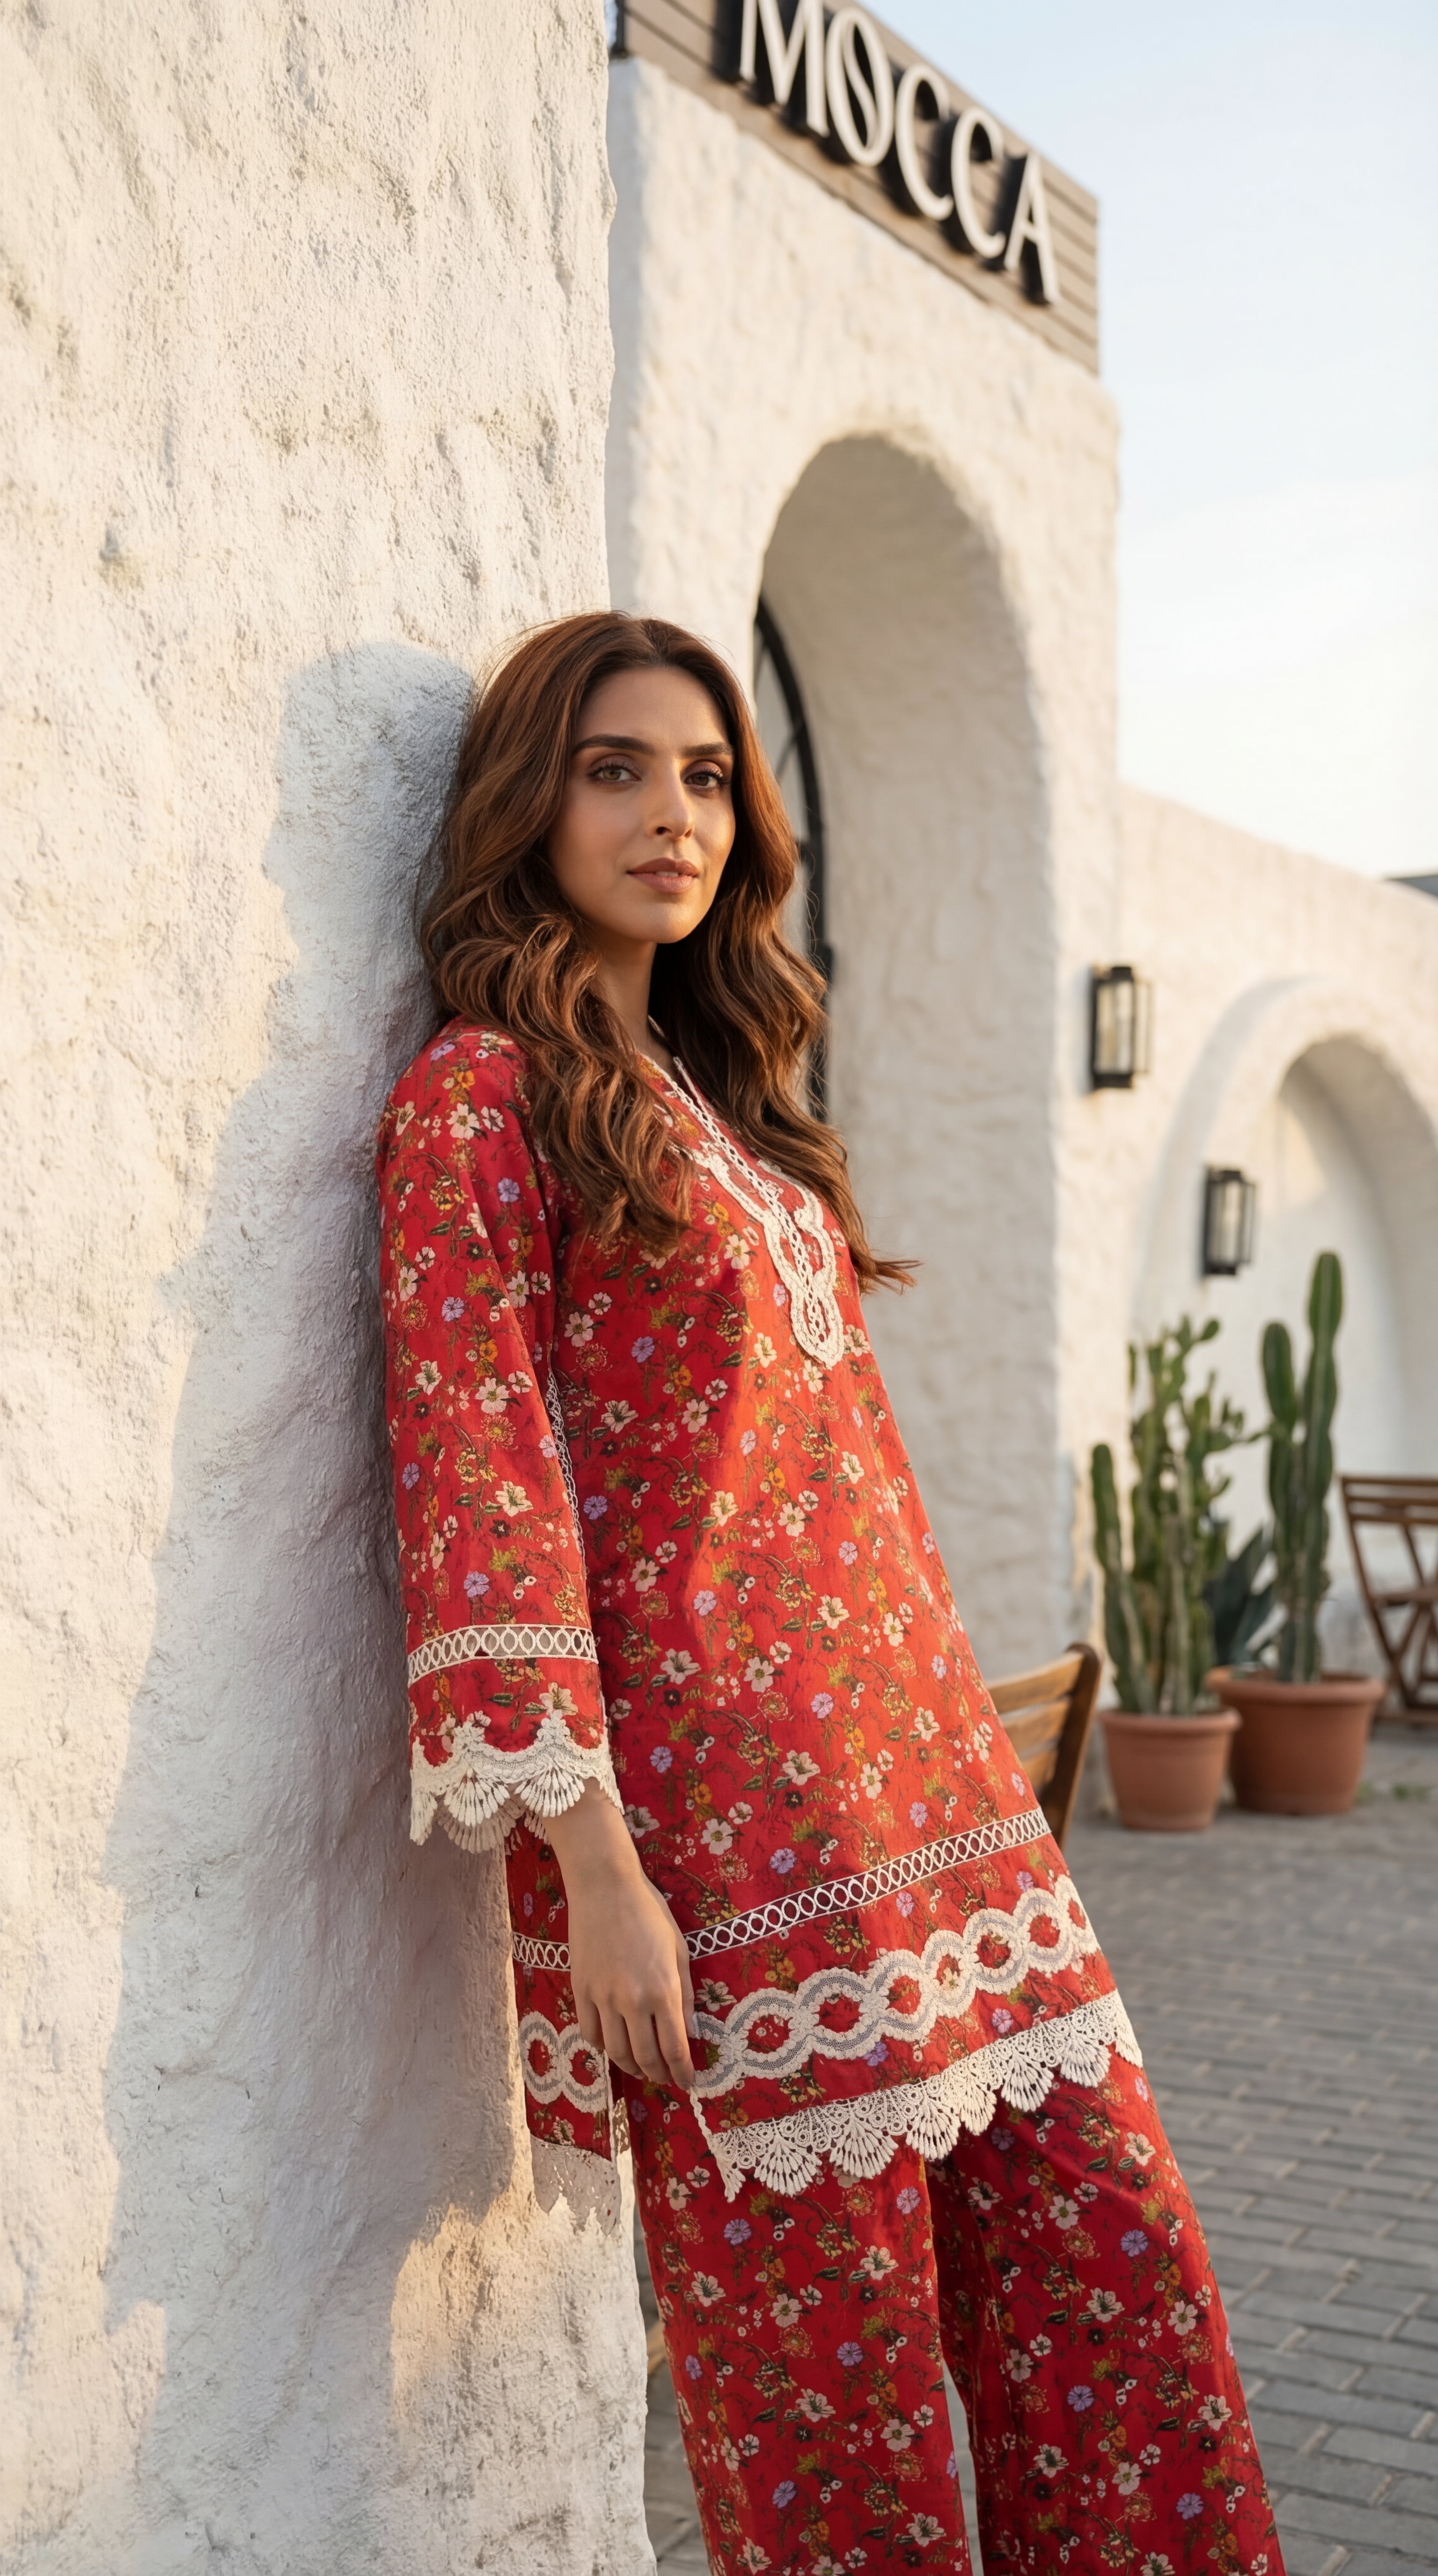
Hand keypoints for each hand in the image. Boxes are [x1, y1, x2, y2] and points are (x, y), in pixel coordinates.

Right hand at [547, 1781, 696, 2090]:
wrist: (605, 1889)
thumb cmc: (650, 1914)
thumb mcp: (680, 1951)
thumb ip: (684, 1995)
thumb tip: (689, 2032)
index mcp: (664, 1990)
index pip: (674, 2049)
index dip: (682, 2073)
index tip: (687, 2084)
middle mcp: (633, 2001)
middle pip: (645, 2057)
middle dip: (659, 2075)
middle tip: (666, 2079)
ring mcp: (603, 1998)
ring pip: (616, 2051)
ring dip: (632, 2068)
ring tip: (642, 2069)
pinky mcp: (581, 1991)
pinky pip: (590, 2033)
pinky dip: (603, 2047)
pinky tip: (613, 2045)